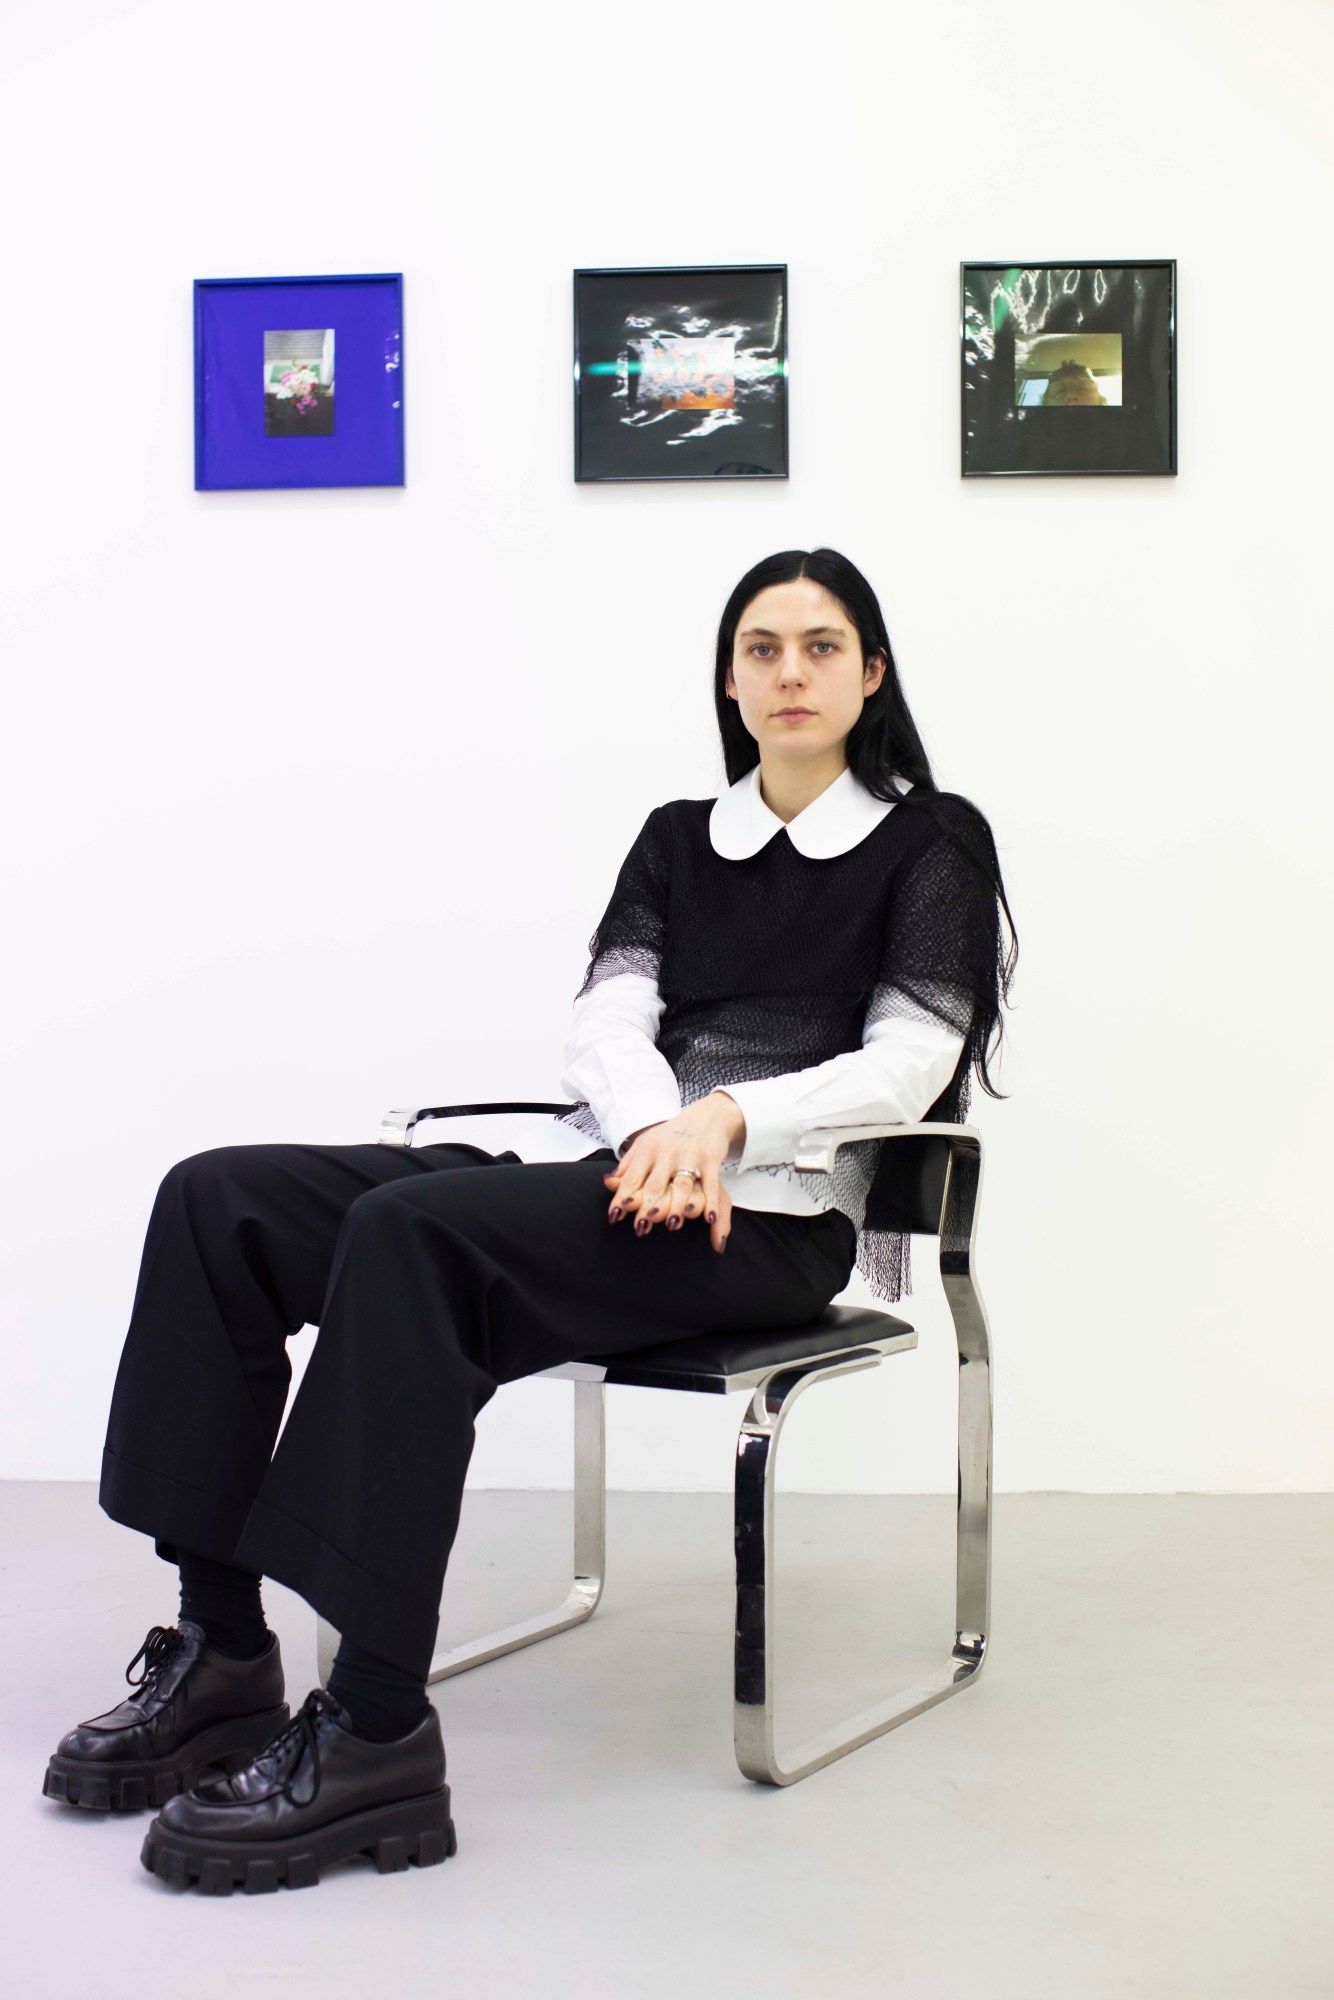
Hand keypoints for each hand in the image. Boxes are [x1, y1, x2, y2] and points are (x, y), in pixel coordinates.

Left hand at [603, 1092, 744, 1254]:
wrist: (706, 1115)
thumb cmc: (671, 1135)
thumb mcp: (646, 1143)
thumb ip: (628, 1164)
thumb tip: (608, 1184)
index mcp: (647, 1149)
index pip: (632, 1178)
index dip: (622, 1198)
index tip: (615, 1216)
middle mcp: (667, 1152)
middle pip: (655, 1184)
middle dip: (647, 1207)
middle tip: (640, 1229)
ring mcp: (690, 1155)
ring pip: (682, 1186)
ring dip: (676, 1207)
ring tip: (671, 1225)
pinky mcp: (710, 1159)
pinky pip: (710, 1185)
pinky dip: (710, 1203)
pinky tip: (709, 1220)